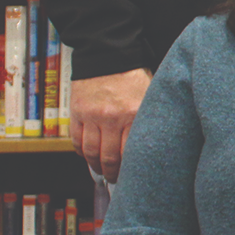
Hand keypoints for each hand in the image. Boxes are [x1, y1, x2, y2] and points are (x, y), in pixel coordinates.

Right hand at [69, 67, 150, 181]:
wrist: (109, 54)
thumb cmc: (135, 76)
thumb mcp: (151, 95)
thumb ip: (151, 118)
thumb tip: (159, 143)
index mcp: (135, 113)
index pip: (132, 151)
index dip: (132, 168)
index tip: (135, 176)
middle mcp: (113, 117)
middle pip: (110, 157)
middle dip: (112, 173)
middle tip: (116, 179)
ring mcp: (92, 116)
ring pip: (91, 152)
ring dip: (96, 166)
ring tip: (102, 172)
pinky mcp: (77, 112)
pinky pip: (76, 140)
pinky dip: (81, 152)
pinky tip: (87, 156)